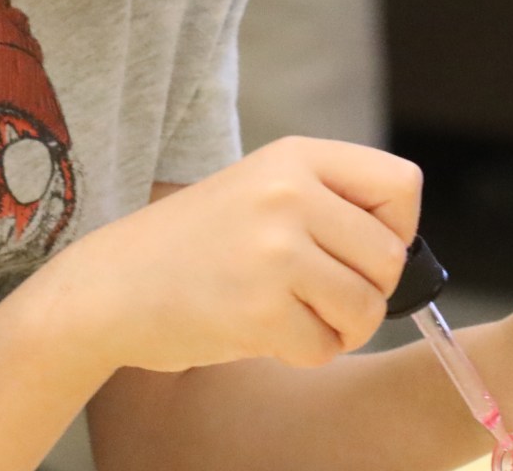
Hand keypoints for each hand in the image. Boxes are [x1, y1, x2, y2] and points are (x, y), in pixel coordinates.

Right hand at [31, 137, 422, 372]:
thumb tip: (403, 252)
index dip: (398, 228)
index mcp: (294, 158)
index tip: (362, 250)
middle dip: (369, 291)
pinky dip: (305, 353)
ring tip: (298, 317)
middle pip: (390, 257)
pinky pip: (325, 347)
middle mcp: (289, 195)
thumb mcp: (259, 191)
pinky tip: (267, 334)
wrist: (109, 287)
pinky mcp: (259, 310)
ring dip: (341, 328)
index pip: (402, 185)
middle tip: (323, 297)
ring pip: (366, 307)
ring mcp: (274, 252)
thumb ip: (327, 204)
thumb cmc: (192, 247)